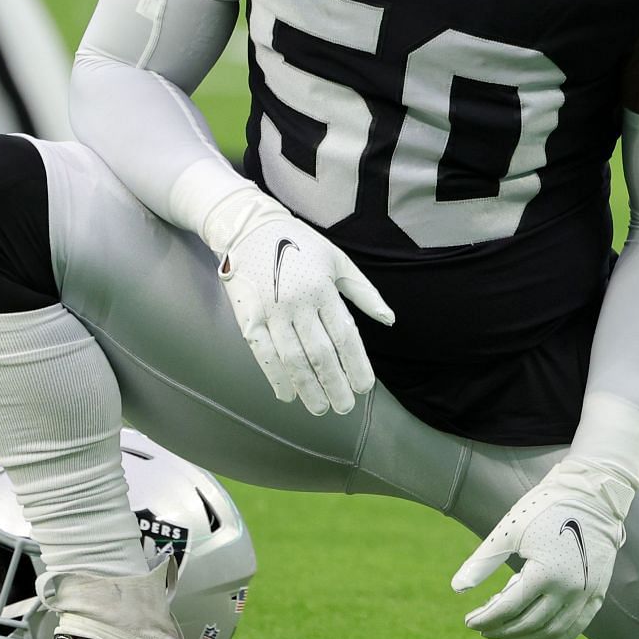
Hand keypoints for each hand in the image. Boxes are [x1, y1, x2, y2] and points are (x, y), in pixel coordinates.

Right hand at [208, 191, 393, 415]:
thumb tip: (389, 320)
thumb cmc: (300, 245)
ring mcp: (271, 312)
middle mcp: (298, 302)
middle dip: (335, 384)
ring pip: (293, 359)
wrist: (249, 230)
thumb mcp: (338, 261)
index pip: (345, 335)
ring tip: (321, 408)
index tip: (365, 387)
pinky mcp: (249, 318)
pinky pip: (263, 354)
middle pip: (320, 353)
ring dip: (308, 388)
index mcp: (323, 289)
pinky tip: (288, 395)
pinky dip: (275, 377)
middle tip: (345, 407)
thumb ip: (364, 293)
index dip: (356, 364)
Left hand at [451, 459, 630, 638]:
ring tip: (505, 638)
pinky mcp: (598, 591)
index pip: (509, 607)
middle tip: (483, 629)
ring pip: (554, 630)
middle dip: (502, 630)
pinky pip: (578, 626)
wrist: (591, 494)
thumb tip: (456, 589)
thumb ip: (482, 562)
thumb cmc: (544, 508)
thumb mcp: (508, 531)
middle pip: (530, 624)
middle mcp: (569, 588)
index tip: (468, 621)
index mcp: (545, 572)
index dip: (486, 618)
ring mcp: (587, 592)